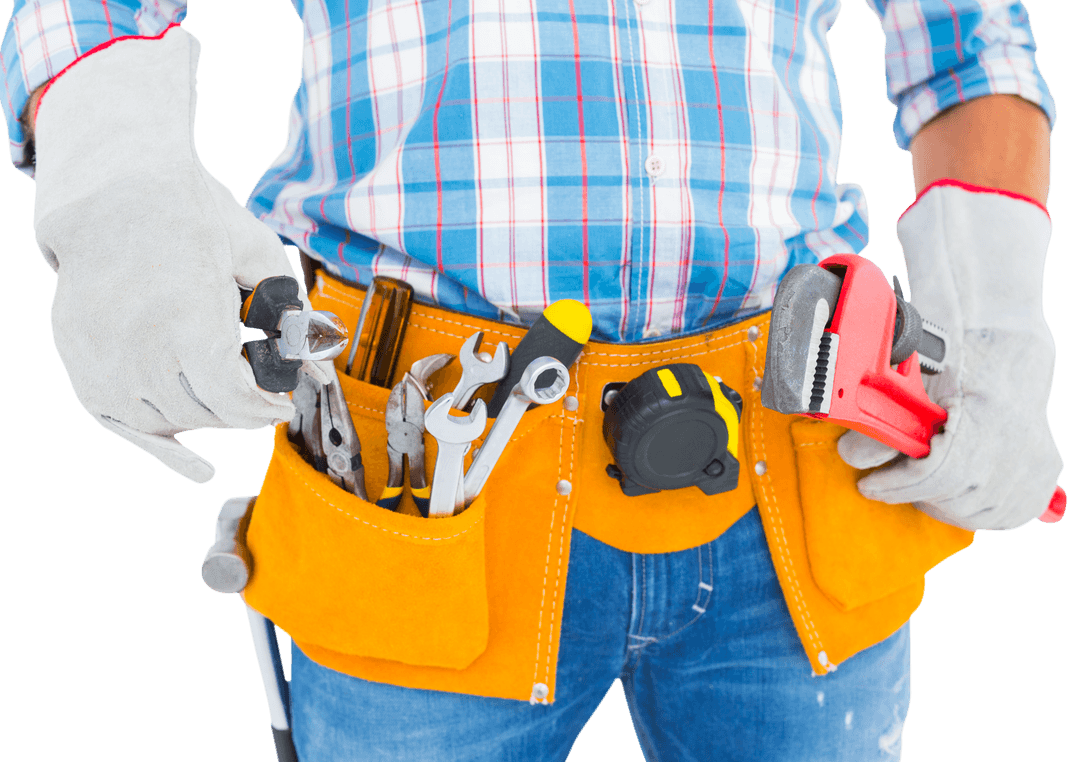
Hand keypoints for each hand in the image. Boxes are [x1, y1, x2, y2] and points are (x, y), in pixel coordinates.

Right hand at [32, 27, 323, 483]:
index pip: (231, 396)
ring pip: (165, 421)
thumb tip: (319, 356)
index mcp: (186, 315)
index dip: (263, 407)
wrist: (114, 194)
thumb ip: (291, 307)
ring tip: (227, 398)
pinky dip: (159, 442)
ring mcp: (101, 355)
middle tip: (263, 402)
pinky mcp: (81, 360)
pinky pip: (121, 421)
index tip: (281, 403)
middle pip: (202, 412)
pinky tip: (195, 464)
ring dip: (205, 420)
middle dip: (242, 414)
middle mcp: (137, 342)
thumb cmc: (192, 218)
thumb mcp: (256, 250)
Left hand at [837, 182, 1061, 530]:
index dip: (896, 485)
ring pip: (974, 513)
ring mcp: (1035, 466)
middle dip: (912, 494)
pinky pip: (1002, 515)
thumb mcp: (915, 382)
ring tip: (917, 483)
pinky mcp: (1042, 478)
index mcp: (988, 417)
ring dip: (937, 503)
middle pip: (952, 499)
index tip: (869, 485)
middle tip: (887, 484)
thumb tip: (851, 455)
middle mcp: (1019, 447)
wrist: (1007, 350)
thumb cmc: (958, 358)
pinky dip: (969, 509)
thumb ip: (883, 419)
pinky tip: (949, 493)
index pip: (936, 475)